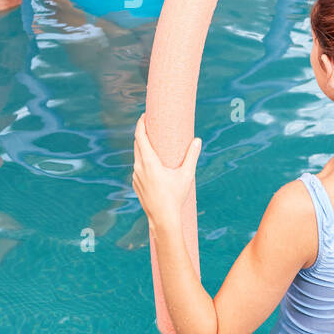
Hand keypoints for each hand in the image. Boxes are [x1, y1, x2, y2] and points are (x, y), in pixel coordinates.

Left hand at [132, 115, 201, 233]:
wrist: (162, 219)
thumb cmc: (175, 197)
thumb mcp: (186, 175)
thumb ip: (192, 156)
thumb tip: (197, 140)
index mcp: (149, 162)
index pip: (140, 137)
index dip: (140, 124)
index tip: (144, 115)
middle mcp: (139, 167)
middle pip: (137, 144)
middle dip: (142, 133)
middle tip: (150, 124)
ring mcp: (135, 176)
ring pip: (136, 156)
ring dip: (142, 147)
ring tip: (152, 142)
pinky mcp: (136, 184)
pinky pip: (137, 167)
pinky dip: (142, 160)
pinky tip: (150, 162)